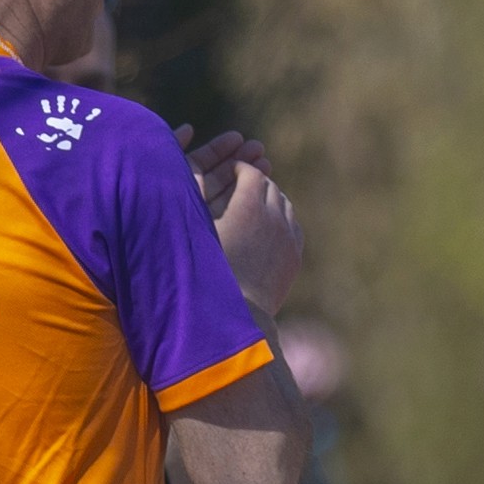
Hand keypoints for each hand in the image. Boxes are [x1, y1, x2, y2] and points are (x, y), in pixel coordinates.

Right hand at [183, 128, 304, 312]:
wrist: (240, 315)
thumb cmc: (206, 273)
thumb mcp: (196, 233)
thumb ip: (196, 203)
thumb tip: (188, 175)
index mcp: (247, 206)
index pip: (248, 172)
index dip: (237, 168)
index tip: (228, 170)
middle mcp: (273, 216)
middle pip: (268, 185)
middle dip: (255, 180)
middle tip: (241, 183)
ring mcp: (288, 234)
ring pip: (283, 203)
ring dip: (270, 199)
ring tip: (254, 203)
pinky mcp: (295, 253)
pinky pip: (293, 225)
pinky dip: (281, 219)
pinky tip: (269, 226)